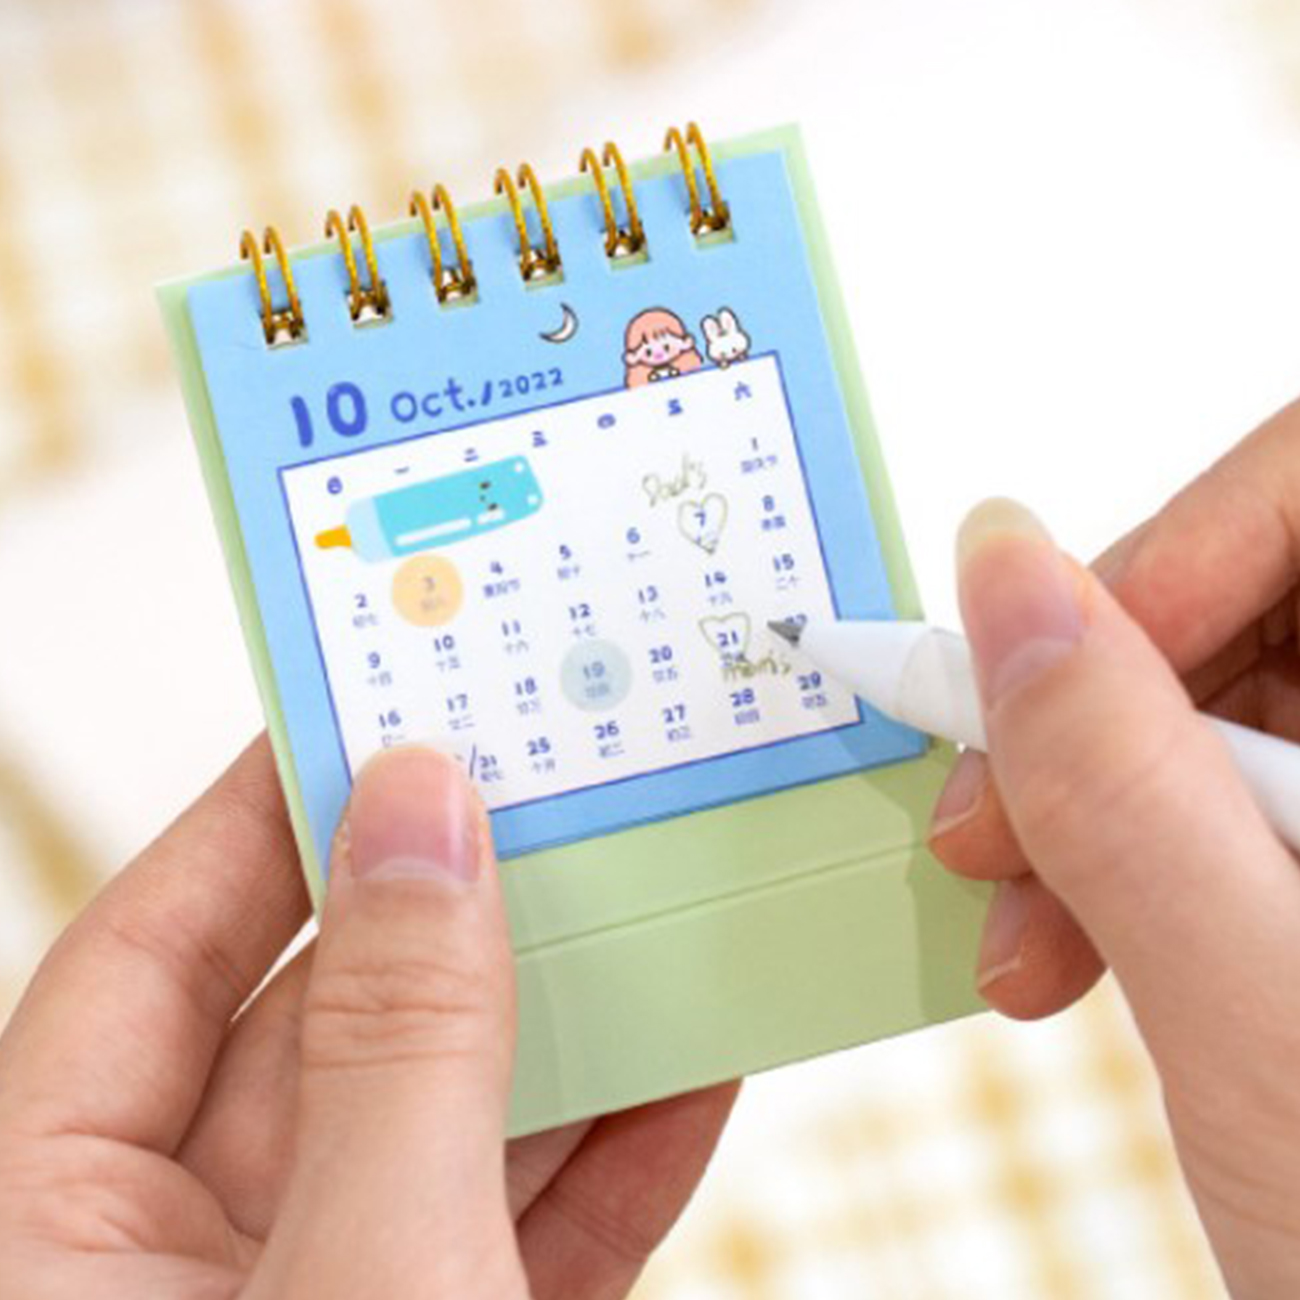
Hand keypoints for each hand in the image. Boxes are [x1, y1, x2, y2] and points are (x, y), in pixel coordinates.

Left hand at [0, 740, 736, 1298]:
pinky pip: (520, 1235)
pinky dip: (610, 1163)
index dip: (260, 822)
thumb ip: (399, 1046)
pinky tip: (687, 1071)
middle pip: (318, 1031)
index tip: (371, 720)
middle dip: (451, 920)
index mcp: (51, 1238)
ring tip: (646, 907)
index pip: (146, 959)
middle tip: (545, 798)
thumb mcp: (367, 1274)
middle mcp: (169, 1269)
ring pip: (435, 1128)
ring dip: (557, 1033)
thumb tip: (425, 816)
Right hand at [929, 401, 1299, 1297]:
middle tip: (993, 832)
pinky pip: (1210, 785)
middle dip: (1092, 706)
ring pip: (1216, 697)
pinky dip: (1120, 849)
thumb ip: (1126, 788)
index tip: (1035, 674)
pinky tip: (1075, 938)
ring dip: (1089, 799)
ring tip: (1027, 933)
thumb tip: (1006, 574)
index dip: (1178, 551)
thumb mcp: (1262, 1029)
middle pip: (1258, 596)